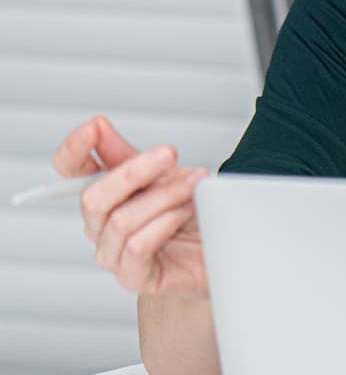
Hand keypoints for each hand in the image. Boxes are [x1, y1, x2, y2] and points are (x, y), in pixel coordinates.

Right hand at [52, 114, 210, 297]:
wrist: (217, 246)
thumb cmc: (187, 211)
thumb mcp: (163, 174)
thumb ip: (128, 155)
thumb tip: (99, 126)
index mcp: (106, 194)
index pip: (71, 172)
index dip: (73, 150)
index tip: (94, 127)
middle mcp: (101, 224)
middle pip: (93, 197)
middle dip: (135, 171)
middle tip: (170, 154)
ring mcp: (114, 253)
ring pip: (120, 221)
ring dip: (164, 196)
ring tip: (193, 184)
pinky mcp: (134, 277)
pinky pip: (137, 248)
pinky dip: (166, 222)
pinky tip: (187, 211)